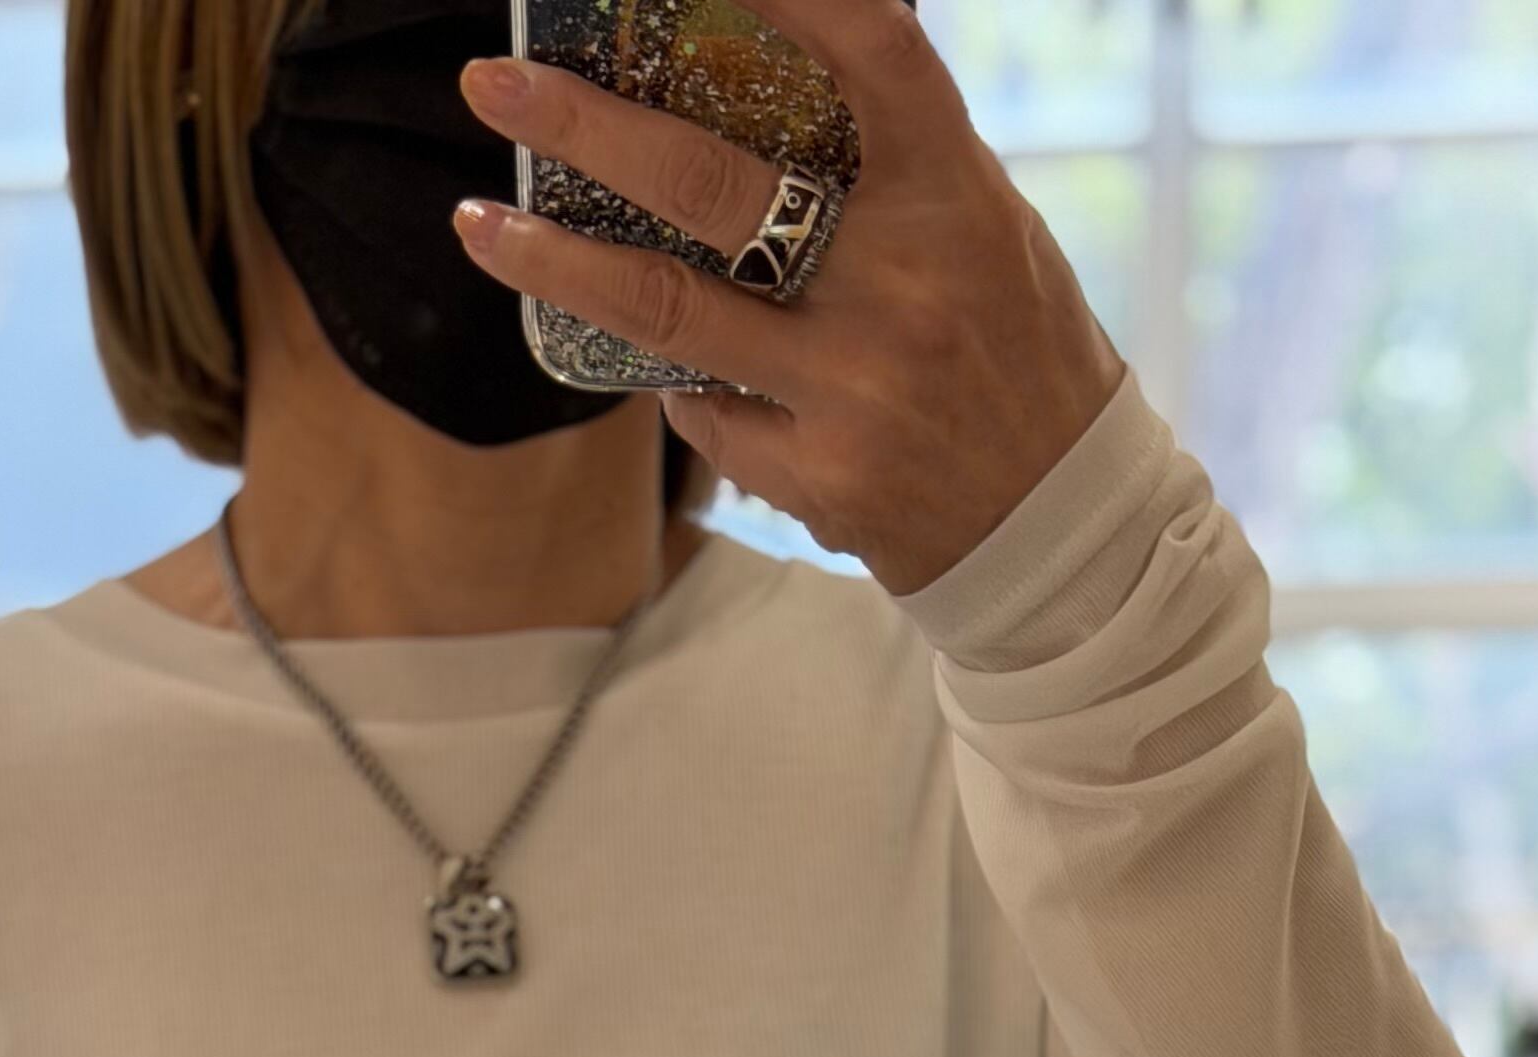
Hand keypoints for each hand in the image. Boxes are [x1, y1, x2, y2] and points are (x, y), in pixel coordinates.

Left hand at [451, 0, 1126, 598]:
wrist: (1055, 523)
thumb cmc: (1011, 350)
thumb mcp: (981, 227)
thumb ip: (892, 165)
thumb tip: (766, 80)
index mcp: (952, 195)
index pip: (872, 52)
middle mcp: (900, 283)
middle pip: (710, 184)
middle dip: (586, 124)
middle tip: (496, 82)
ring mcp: (854, 386)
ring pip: (665, 310)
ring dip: (555, 263)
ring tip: (481, 223)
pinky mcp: (821, 476)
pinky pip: (706, 415)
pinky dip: (675, 385)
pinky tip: (657, 371)